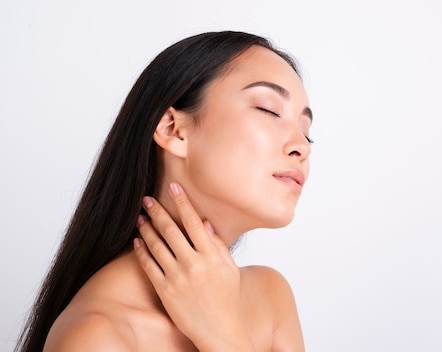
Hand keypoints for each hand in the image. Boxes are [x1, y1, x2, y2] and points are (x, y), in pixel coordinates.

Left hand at [134, 182, 253, 350]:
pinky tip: (137, 240)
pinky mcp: (165, 290)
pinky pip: (149, 266)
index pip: (193, 221)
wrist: (219, 330)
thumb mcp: (229, 269)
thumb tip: (204, 222)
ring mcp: (178, 277)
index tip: (174, 186)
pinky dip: (142, 251)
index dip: (182, 202)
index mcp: (211, 255)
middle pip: (171, 229)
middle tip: (147, 199)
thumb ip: (217, 244)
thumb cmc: (227, 299)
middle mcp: (194, 263)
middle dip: (157, 211)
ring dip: (146, 228)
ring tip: (140, 217)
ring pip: (157, 245)